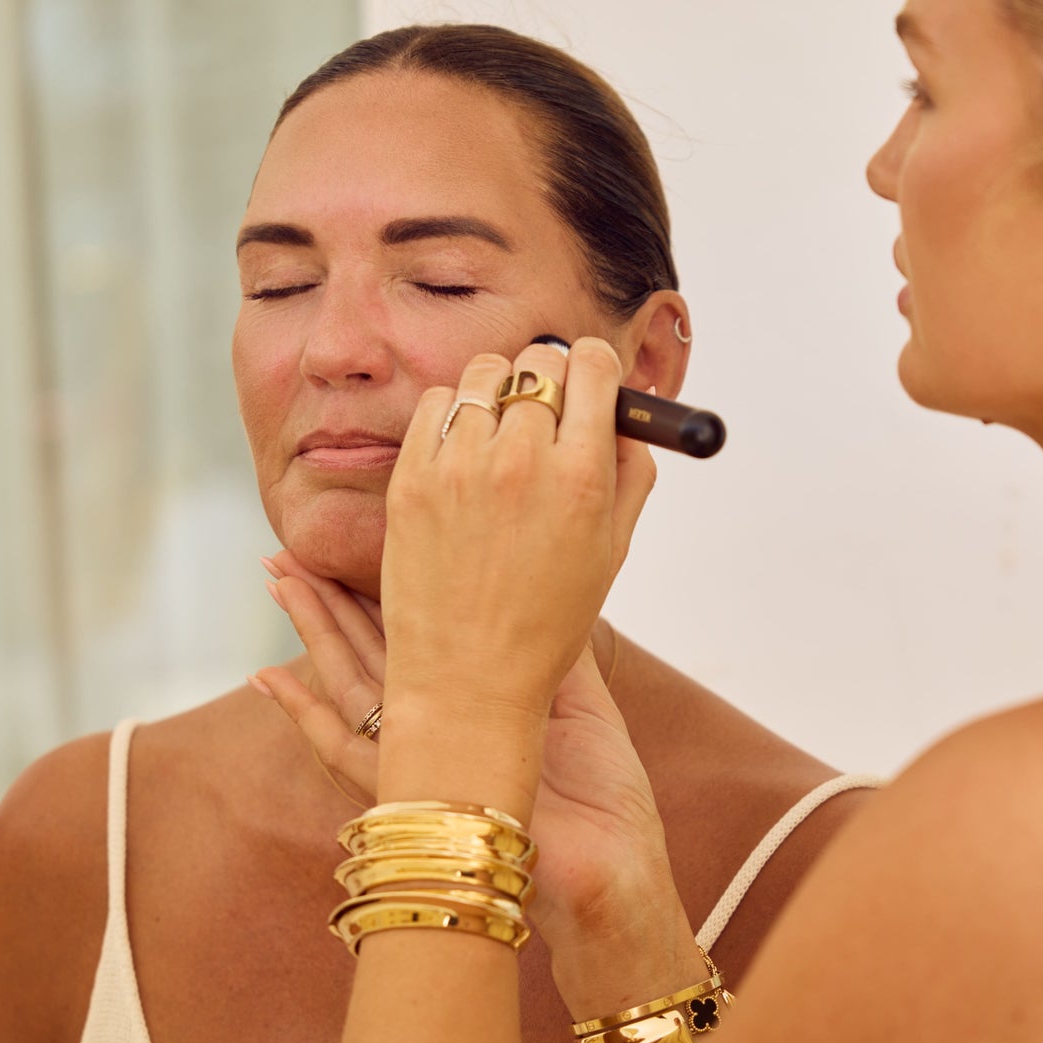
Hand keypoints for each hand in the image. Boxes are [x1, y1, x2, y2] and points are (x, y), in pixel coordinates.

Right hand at [254, 558, 699, 1014]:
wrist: (614, 876)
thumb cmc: (605, 802)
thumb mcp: (582, 703)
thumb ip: (554, 647)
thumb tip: (550, 582)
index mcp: (475, 705)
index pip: (418, 634)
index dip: (383, 589)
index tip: (358, 541)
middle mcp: (439, 728)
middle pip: (368, 651)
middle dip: (328, 602)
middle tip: (286, 554)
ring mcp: (420, 761)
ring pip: (348, 684)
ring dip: (310, 633)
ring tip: (276, 583)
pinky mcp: (411, 794)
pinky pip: (343, 750)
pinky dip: (304, 715)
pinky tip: (268, 679)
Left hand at [381, 338, 655, 727]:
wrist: (468, 681)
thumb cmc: (547, 623)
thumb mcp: (611, 551)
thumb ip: (630, 474)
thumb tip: (626, 417)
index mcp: (581, 476)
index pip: (594, 365)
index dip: (597, 368)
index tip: (591, 381)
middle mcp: (520, 460)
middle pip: (540, 361)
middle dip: (551, 378)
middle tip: (547, 412)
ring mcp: (459, 467)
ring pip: (485, 373)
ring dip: (500, 391)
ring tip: (500, 435)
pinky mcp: (411, 479)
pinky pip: (434, 403)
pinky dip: (453, 413)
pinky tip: (462, 452)